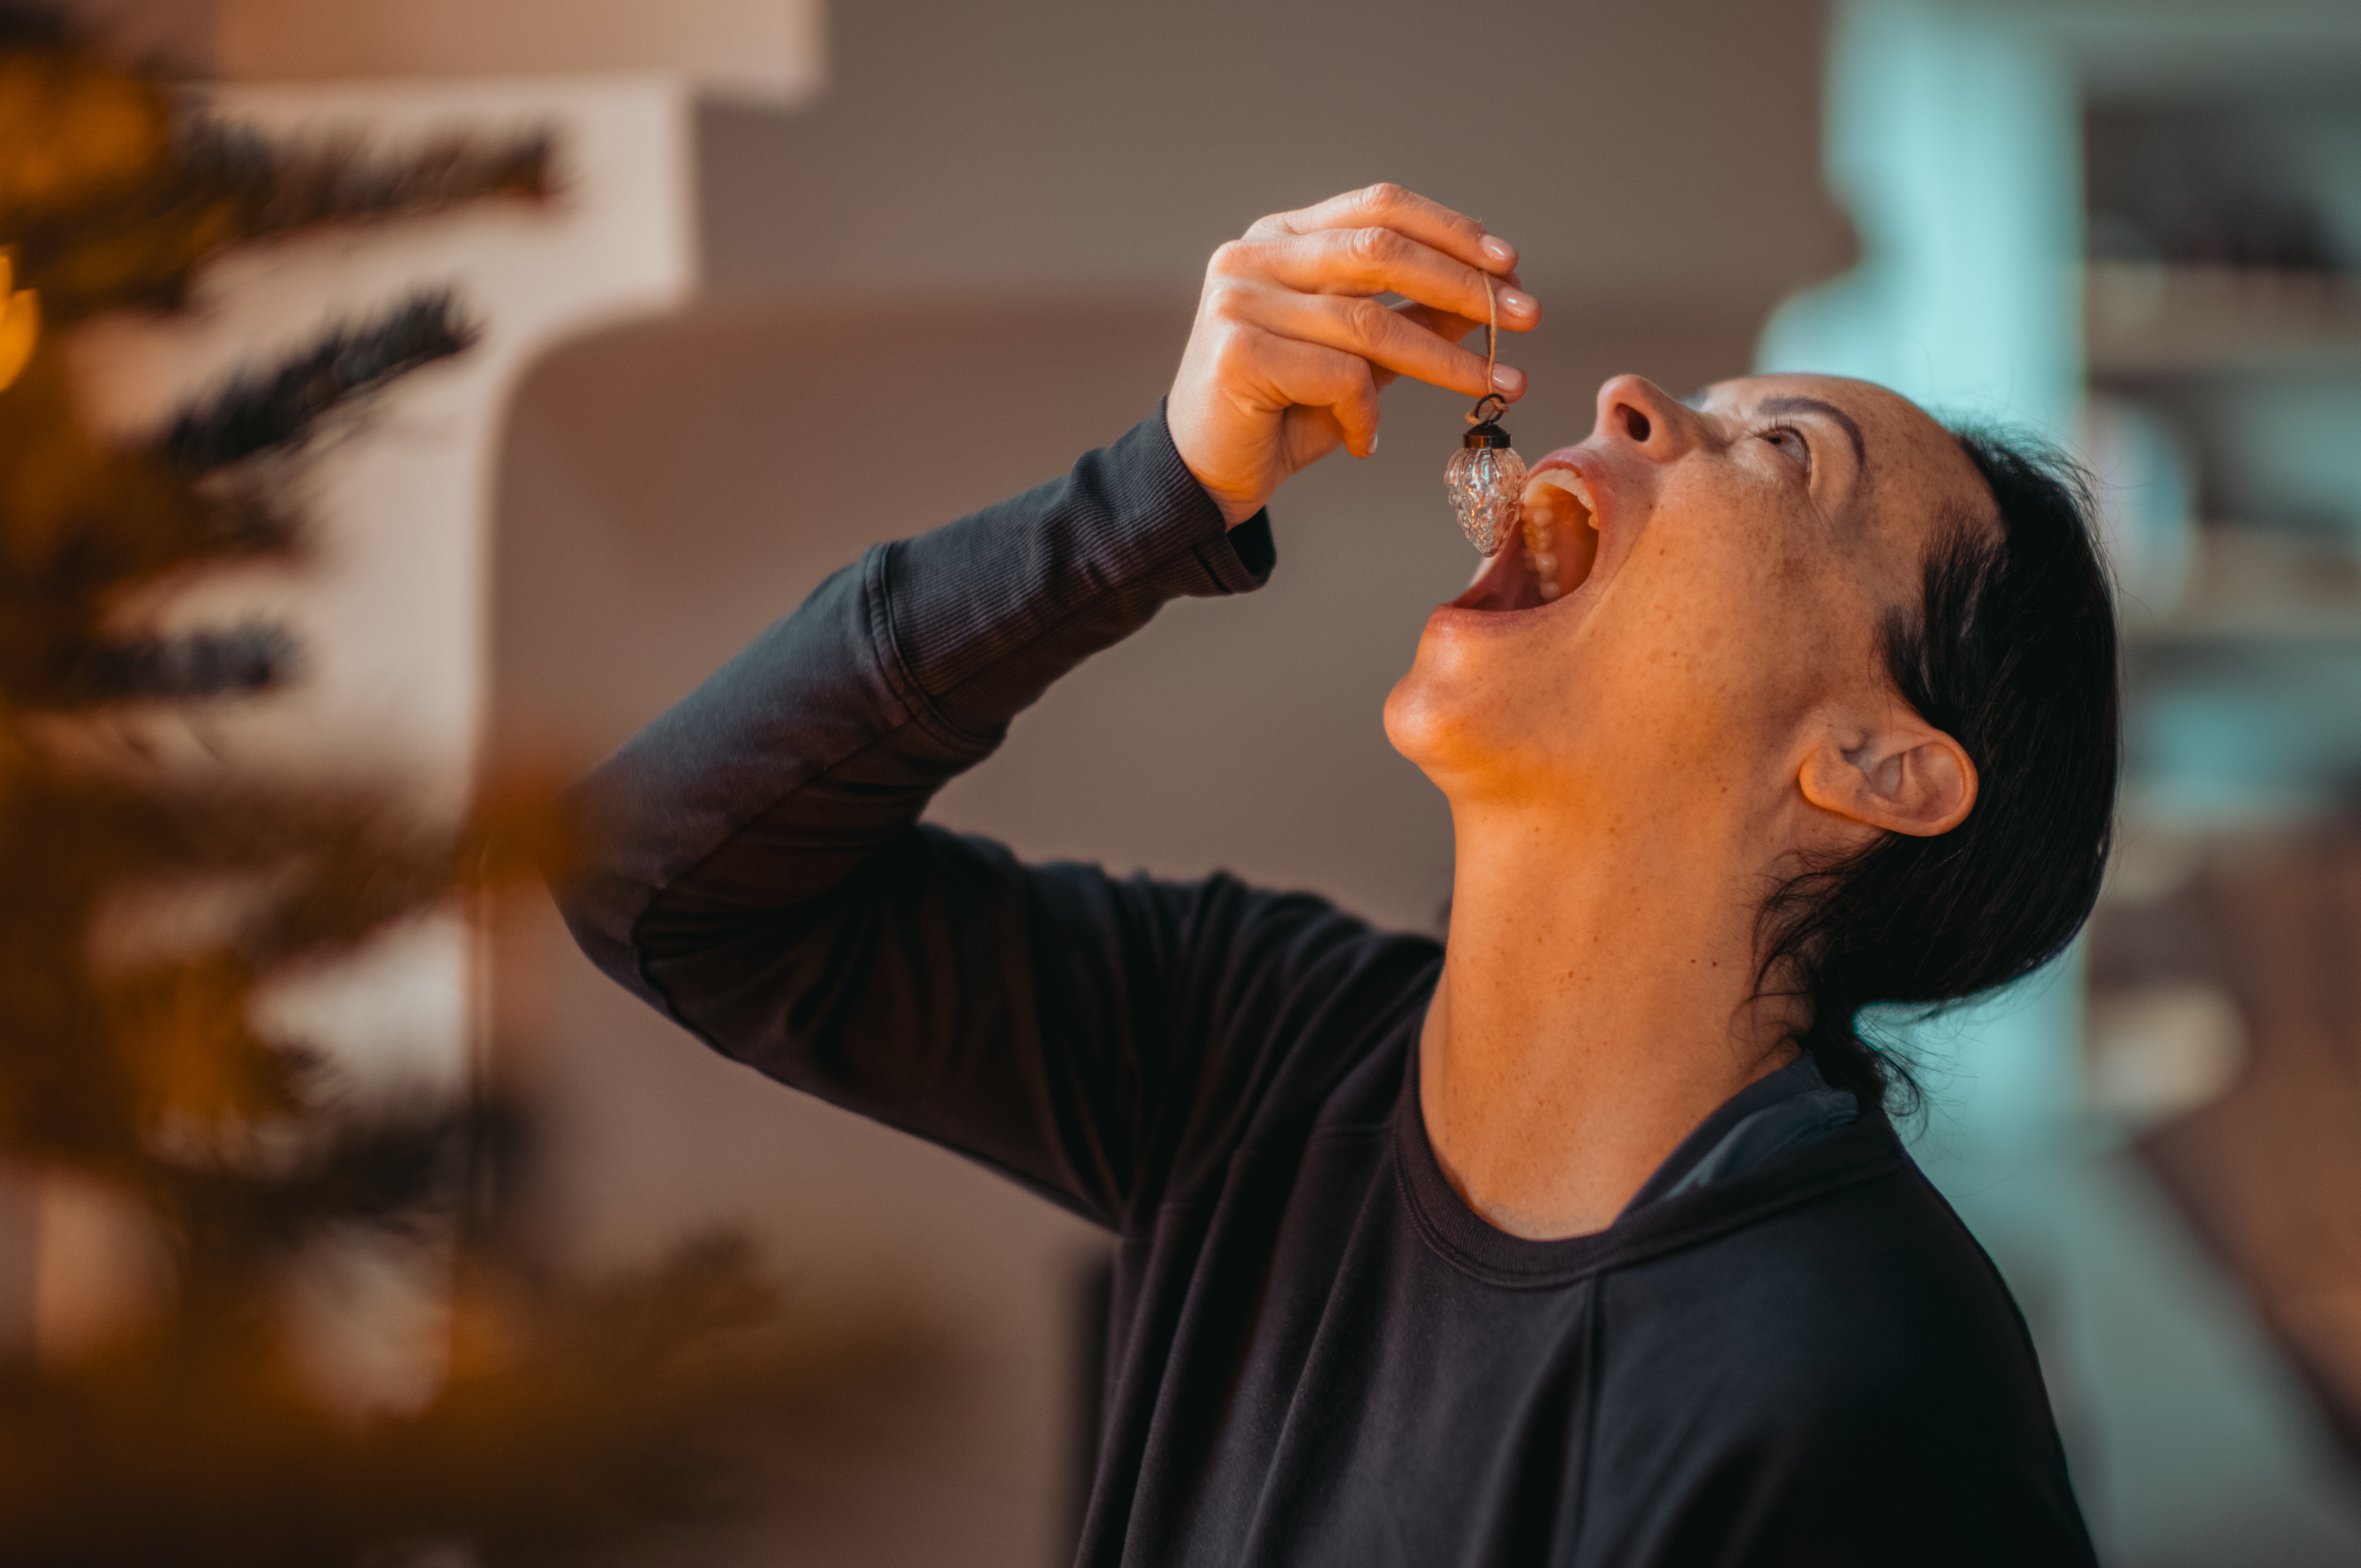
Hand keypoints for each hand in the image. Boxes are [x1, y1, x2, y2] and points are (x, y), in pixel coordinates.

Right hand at [1167, 183, 1538, 527]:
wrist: (1204, 474)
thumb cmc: (1281, 412)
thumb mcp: (1359, 359)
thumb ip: (1411, 320)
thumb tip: (1490, 296)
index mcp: (1283, 236)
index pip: (1379, 207)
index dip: (1451, 230)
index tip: (1510, 265)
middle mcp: (1254, 254)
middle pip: (1382, 251)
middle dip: (1465, 285)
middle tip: (1526, 317)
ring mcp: (1238, 299)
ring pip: (1369, 321)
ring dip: (1443, 358)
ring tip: (1492, 386)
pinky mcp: (1236, 352)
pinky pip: (1337, 375)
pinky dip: (1365, 412)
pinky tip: (1363, 439)